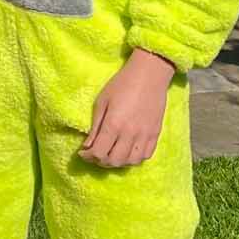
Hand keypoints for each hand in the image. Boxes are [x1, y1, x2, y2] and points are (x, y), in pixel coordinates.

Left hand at [79, 50, 174, 167]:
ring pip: (130, 162)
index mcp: (113, 124)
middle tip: (95, 154)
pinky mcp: (156, 134)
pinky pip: (145, 156)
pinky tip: (127, 152)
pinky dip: (134, 159)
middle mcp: (130, 134)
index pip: (99, 152)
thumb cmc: (121, 84)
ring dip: (118, 162)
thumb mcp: (102, 102)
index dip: (88, 156)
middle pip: (114, 161)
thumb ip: (95, 126)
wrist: (149, 75)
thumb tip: (87, 146)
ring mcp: (145, 136)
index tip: (83, 153)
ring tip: (110, 153)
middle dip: (101, 161)